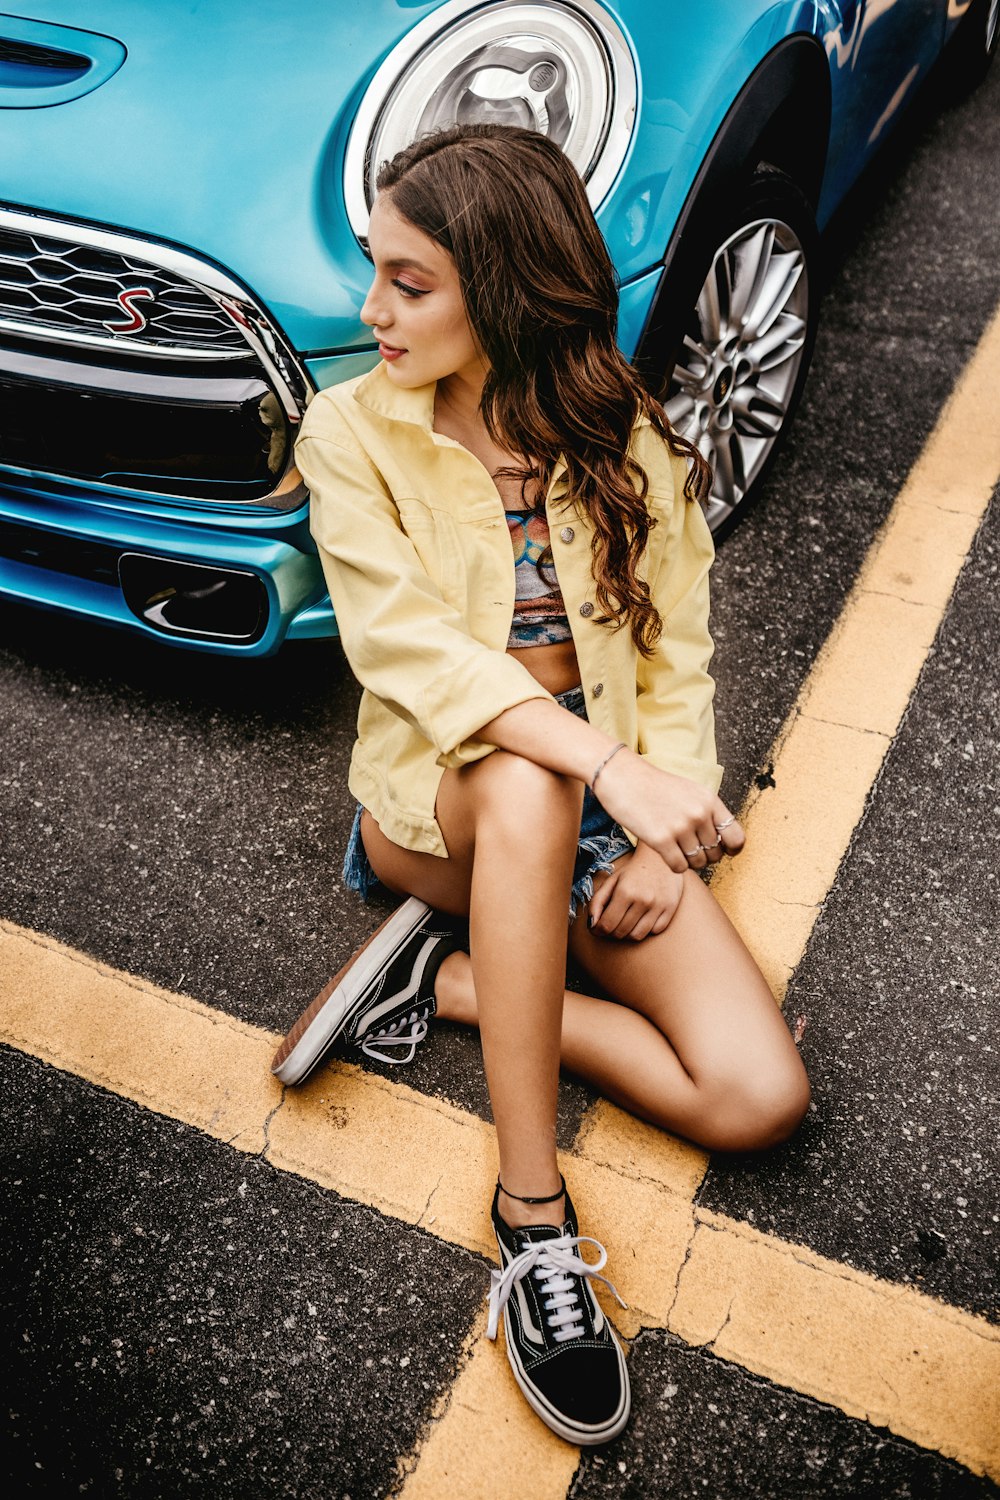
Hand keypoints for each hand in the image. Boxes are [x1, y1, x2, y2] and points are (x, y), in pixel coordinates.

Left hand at [586, 843, 683, 940]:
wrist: (661, 858)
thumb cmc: (633, 872)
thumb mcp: (612, 881)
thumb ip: (597, 901)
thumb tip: (592, 924)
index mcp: (625, 891)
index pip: (607, 925)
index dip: (598, 931)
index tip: (596, 929)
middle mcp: (643, 900)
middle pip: (621, 932)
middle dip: (610, 933)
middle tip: (609, 926)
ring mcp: (658, 906)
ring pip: (637, 936)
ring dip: (627, 934)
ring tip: (624, 924)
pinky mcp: (670, 909)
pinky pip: (654, 931)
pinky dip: (645, 930)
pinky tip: (641, 920)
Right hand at [592, 749, 743, 873]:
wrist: (622, 777)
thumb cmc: (653, 786)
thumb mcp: (689, 791)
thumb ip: (707, 812)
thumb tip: (721, 841)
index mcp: (709, 801)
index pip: (736, 837)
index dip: (731, 849)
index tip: (721, 850)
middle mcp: (699, 814)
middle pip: (715, 853)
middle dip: (705, 856)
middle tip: (690, 850)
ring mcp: (680, 827)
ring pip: (697, 862)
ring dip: (688, 862)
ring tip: (676, 850)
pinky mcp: (661, 839)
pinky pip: (679, 867)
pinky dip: (674, 865)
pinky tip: (665, 853)